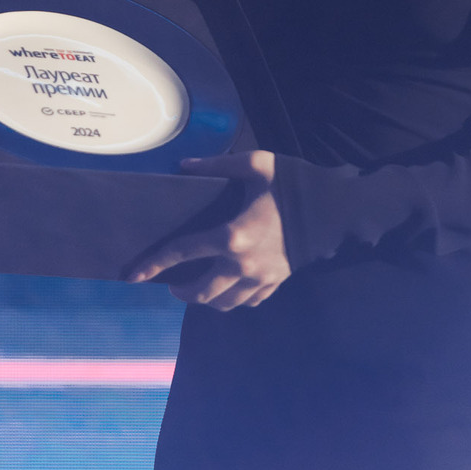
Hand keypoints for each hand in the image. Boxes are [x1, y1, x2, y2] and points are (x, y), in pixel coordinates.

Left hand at [127, 150, 291, 309]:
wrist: (336, 211)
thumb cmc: (295, 185)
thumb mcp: (257, 165)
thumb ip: (217, 165)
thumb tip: (184, 166)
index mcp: (231, 235)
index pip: (183, 253)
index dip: (155, 264)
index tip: (134, 275)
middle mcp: (242, 264)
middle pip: (201, 292)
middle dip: (181, 292)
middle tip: (173, 284)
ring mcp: (260, 279)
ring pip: (224, 304)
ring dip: (205, 300)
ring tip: (198, 287)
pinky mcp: (276, 284)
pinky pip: (247, 302)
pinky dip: (233, 299)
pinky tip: (229, 287)